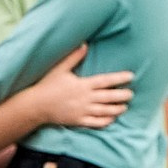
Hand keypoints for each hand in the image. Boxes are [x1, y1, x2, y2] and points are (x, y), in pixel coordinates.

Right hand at [19, 45, 133, 130]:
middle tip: (131, 94)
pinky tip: (112, 119)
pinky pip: (96, 122)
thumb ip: (73, 57)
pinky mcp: (78, 121)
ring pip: (105, 111)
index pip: (106, 81)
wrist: (36, 105)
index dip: (119, 78)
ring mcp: (82, 111)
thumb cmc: (47, 85)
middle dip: (122, 96)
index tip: (131, 76)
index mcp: (82, 84)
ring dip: (117, 109)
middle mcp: (85, 98)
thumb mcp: (59, 69)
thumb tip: (84, 44)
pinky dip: (106, 121)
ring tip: (124, 107)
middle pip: (109, 97)